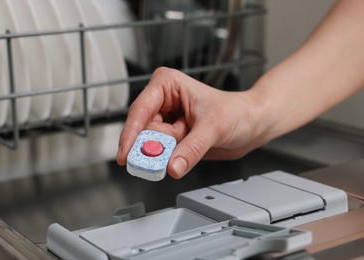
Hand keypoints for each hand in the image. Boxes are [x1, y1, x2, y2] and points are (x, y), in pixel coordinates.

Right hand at [117, 67, 268, 178]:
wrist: (252, 124)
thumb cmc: (237, 112)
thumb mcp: (213, 128)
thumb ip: (191, 149)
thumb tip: (172, 166)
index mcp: (168, 85)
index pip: (140, 110)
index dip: (131, 133)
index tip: (125, 155)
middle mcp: (163, 101)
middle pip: (142, 129)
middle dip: (149, 148)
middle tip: (154, 164)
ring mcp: (167, 120)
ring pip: (150, 143)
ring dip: (163, 154)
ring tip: (184, 150)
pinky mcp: (173, 137)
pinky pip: (161, 153)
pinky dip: (169, 159)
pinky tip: (183, 155)